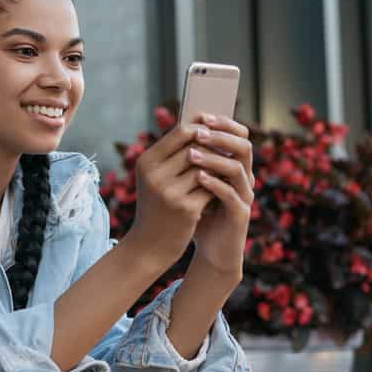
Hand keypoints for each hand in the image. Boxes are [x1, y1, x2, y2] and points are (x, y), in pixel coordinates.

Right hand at [122, 122, 215, 271]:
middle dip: (213, 149)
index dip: (202, 129)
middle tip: (226, 151)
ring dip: (217, 168)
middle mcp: (155, 175)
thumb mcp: (154, 178)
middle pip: (196, 147)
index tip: (215, 133)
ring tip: (224, 170)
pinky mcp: (186, 208)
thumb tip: (202, 127)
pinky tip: (221, 190)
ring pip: (206, 167)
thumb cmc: (156, 205)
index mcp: (146, 162)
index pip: (181, 131)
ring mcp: (170, 192)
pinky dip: (218, 186)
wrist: (149, 244)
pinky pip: (211, 187)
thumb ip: (172, 155)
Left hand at [186, 112, 252, 276]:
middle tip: (198, 131)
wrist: (211, 248)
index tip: (200, 114)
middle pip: (244, 147)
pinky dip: (215, 184)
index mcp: (236, 166)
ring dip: (214, 159)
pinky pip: (231, 196)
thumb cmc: (200, 211)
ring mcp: (245, 196)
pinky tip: (197, 178)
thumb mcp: (193, 182)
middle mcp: (245, 178)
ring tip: (191, 154)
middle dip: (220, 136)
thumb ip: (192, 160)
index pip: (238, 135)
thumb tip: (176, 128)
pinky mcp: (240, 215)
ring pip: (238, 169)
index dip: (223, 123)